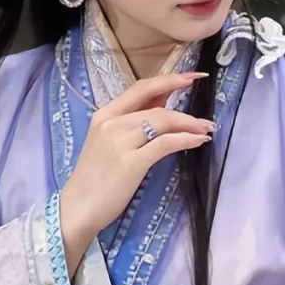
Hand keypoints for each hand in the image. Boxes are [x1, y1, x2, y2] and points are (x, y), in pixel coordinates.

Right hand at [57, 72, 213, 272]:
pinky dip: (185, 140)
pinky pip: (165, 143)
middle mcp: (111, 123)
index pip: (141, 88)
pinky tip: (197, 141)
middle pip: (157, 106)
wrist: (77, 207)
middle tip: (207, 115)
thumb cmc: (94, 177)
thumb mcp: (109, 142)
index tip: (192, 76)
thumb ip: (132, 123)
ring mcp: (120, 141)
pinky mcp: (131, 162)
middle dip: (187, 109)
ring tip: (206, 130)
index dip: (169, 79)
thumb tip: (162, 107)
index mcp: (104, 114)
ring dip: (190, 125)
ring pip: (163, 122)